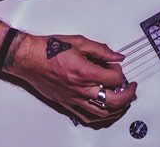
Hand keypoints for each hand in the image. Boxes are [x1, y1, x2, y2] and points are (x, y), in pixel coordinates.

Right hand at [3, 32, 136, 125]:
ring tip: (122, 101)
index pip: (114, 79)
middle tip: (131, 88)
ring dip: (118, 109)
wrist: (28, 59)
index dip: (119, 71)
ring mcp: (73, 99)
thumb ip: (100, 50)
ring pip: (103, 114)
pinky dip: (101, 117)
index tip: (115, 66)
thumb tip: (116, 56)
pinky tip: (105, 112)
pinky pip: (87, 118)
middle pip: (113, 101)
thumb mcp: (77, 42)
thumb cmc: (47, 50)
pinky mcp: (67, 104)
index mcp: (84, 72)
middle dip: (127, 95)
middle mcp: (80, 89)